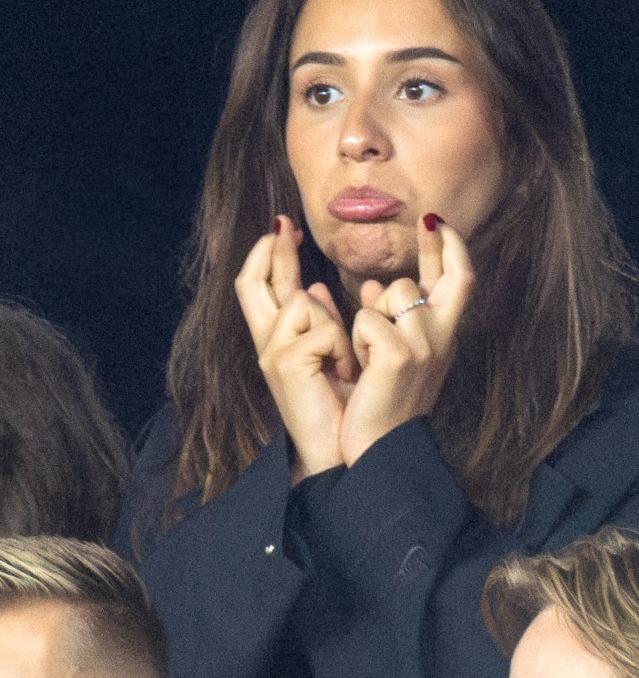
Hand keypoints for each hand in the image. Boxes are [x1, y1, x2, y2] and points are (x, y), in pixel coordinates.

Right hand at [235, 216, 357, 478]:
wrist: (343, 450)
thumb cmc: (343, 405)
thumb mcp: (332, 354)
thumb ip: (320, 320)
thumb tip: (312, 288)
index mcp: (278, 340)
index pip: (260, 286)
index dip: (267, 255)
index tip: (282, 229)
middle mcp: (266, 344)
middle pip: (250, 283)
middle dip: (268, 251)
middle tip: (282, 227)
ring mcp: (271, 353)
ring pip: (302, 302)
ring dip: (336, 325)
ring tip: (349, 361)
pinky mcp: (284, 365)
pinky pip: (323, 330)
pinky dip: (344, 348)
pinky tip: (349, 372)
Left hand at [340, 215, 474, 465]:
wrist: (376, 448)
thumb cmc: (382, 401)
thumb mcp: (396, 355)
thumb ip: (391, 318)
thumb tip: (374, 285)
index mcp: (443, 338)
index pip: (460, 282)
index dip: (453, 249)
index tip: (438, 222)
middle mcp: (442, 338)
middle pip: (449, 275)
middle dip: (439, 244)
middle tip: (428, 220)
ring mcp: (424, 346)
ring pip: (393, 290)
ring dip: (372, 307)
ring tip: (367, 348)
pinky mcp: (399, 355)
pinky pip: (366, 317)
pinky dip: (354, 335)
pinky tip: (358, 364)